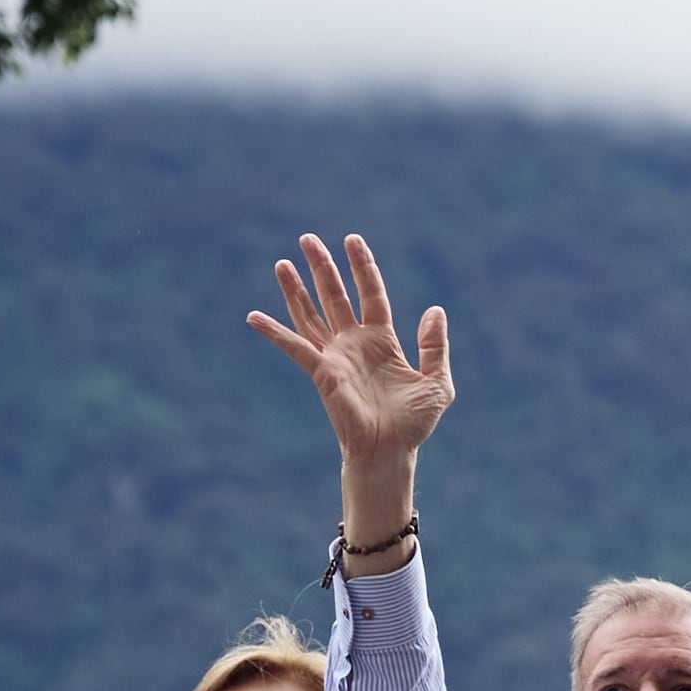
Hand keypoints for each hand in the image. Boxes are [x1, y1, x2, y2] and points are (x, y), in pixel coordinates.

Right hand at [248, 233, 453, 469]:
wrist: (391, 452)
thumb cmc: (414, 424)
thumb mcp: (437, 382)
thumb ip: (435, 346)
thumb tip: (434, 309)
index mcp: (382, 341)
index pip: (370, 293)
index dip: (362, 267)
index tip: (351, 240)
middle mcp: (354, 344)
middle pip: (334, 296)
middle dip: (321, 267)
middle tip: (307, 238)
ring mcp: (335, 357)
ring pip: (310, 315)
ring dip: (295, 290)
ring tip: (282, 263)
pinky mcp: (321, 373)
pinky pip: (294, 346)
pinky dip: (274, 332)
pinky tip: (254, 316)